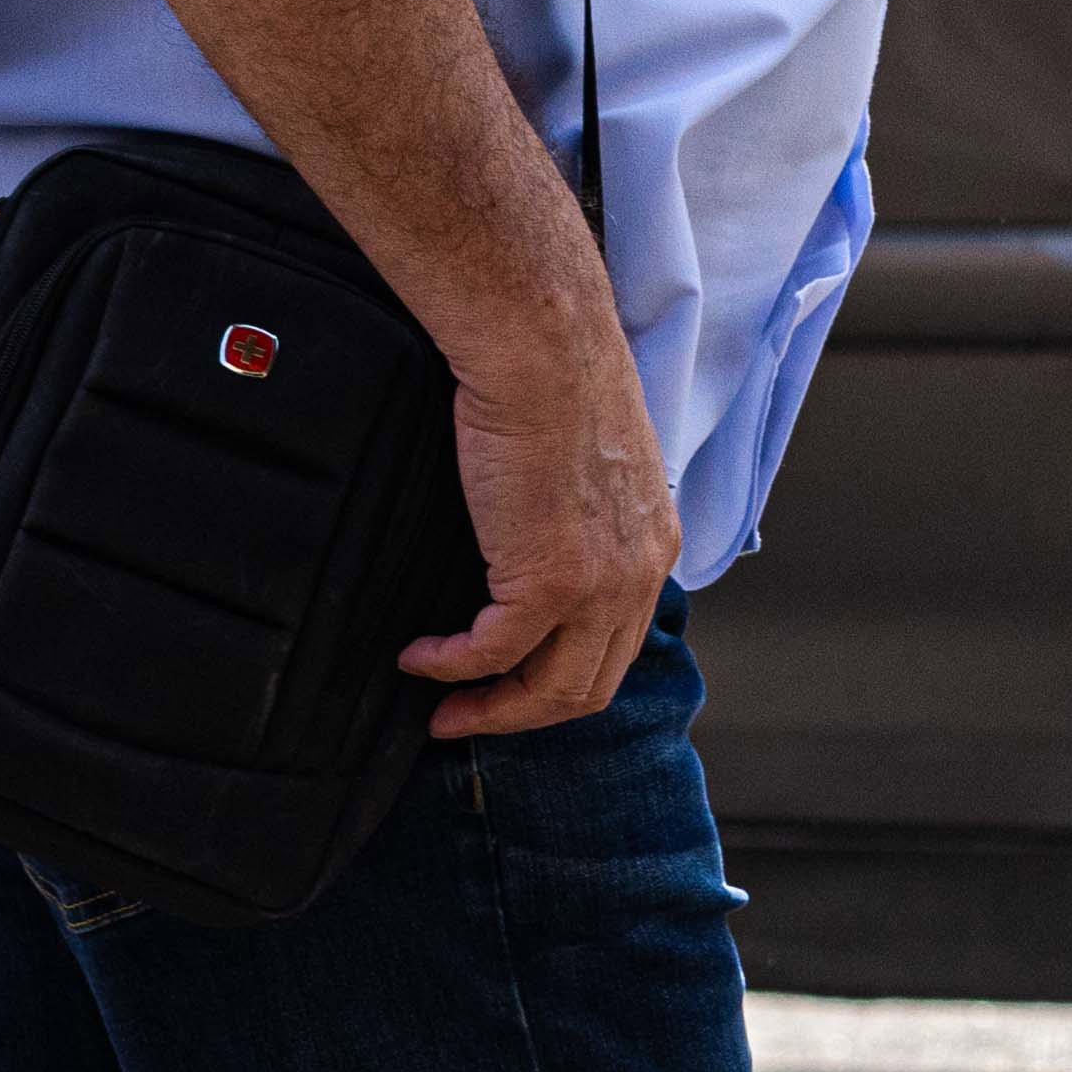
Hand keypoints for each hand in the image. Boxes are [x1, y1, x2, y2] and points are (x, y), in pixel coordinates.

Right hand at [408, 330, 677, 736]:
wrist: (542, 352)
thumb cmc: (551, 385)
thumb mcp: (586, 463)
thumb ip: (576, 515)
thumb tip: (531, 537)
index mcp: (651, 547)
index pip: (616, 645)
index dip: (559, 678)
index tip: (509, 687)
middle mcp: (639, 575)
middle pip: (589, 684)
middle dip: (523, 714)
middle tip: (466, 719)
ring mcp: (600, 584)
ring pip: (551, 686)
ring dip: (491, 709)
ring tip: (442, 711)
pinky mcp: (552, 580)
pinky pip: (495, 652)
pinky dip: (453, 666)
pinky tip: (419, 658)